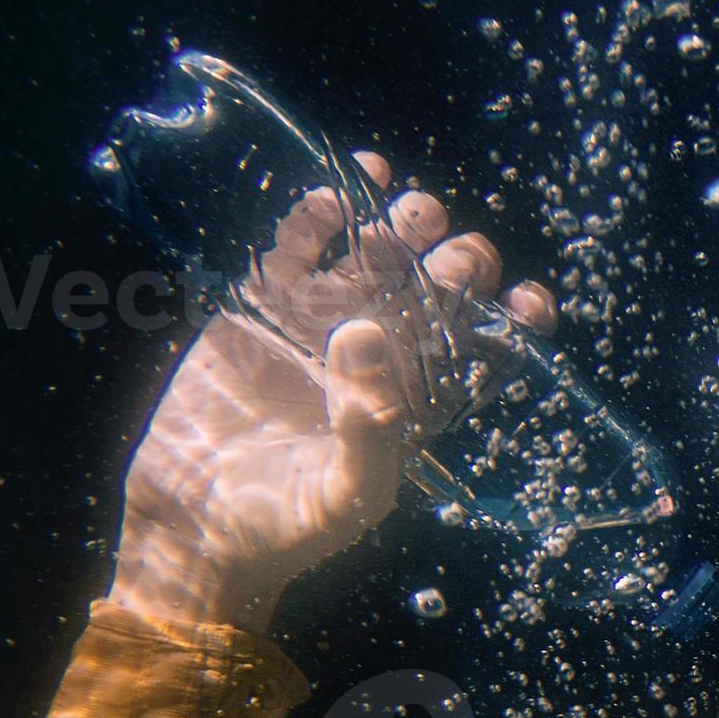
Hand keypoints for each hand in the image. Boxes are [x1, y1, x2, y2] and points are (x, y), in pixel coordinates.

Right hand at [107, 152, 557, 633]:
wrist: (191, 524)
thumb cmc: (282, 527)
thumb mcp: (342, 496)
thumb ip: (368, 429)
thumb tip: (369, 334)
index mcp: (415, 403)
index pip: (480, 352)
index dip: (510, 320)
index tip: (526, 299)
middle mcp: (377, 357)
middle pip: (434, 292)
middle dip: (457, 264)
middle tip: (455, 254)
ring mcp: (319, 323)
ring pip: (373, 257)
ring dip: (398, 227)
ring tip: (409, 213)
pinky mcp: (262, 305)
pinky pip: (296, 246)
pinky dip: (317, 214)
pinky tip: (340, 191)